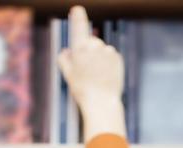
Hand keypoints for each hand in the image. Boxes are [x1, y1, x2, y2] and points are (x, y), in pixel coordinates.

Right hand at [57, 5, 126, 141]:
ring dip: (99, 57)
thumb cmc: (82, 89)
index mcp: (80, 48)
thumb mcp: (67, 74)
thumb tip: (66, 51)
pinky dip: (108, 62)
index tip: (77, 9)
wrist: (102, 103)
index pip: (79, 25)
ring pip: (102, 49)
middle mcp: (95, 46)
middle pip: (91, 41)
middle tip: (86, 68)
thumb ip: (64, 59)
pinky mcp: (118, 58)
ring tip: (97, 75)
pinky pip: (111, 56)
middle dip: (89, 49)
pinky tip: (105, 75)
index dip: (77, 15)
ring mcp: (108, 51)